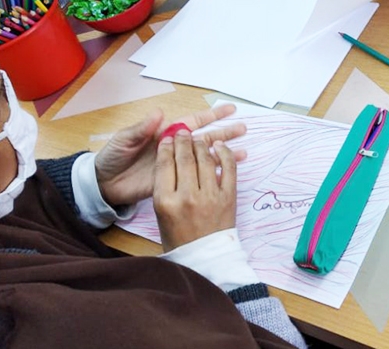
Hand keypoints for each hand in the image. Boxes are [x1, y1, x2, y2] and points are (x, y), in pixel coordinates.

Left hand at [95, 104, 245, 206]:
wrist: (104, 183)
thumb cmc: (113, 157)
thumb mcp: (124, 140)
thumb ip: (142, 128)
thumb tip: (159, 113)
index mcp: (165, 133)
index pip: (193, 122)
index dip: (211, 116)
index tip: (229, 110)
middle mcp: (175, 148)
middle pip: (205, 138)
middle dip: (224, 133)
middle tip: (243, 129)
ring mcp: (177, 166)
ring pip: (205, 158)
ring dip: (223, 154)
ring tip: (244, 152)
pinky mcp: (175, 182)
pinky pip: (196, 178)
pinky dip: (211, 175)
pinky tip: (225, 174)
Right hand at [153, 132, 237, 251]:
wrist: (203, 256)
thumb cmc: (178, 236)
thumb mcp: (160, 213)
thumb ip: (163, 186)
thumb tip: (170, 157)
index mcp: (165, 201)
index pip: (164, 164)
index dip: (166, 147)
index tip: (167, 138)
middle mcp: (187, 197)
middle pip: (184, 159)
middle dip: (182, 141)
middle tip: (182, 132)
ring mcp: (210, 196)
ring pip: (205, 159)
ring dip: (201, 144)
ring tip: (197, 138)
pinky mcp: (228, 197)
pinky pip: (228, 168)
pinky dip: (225, 153)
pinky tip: (219, 145)